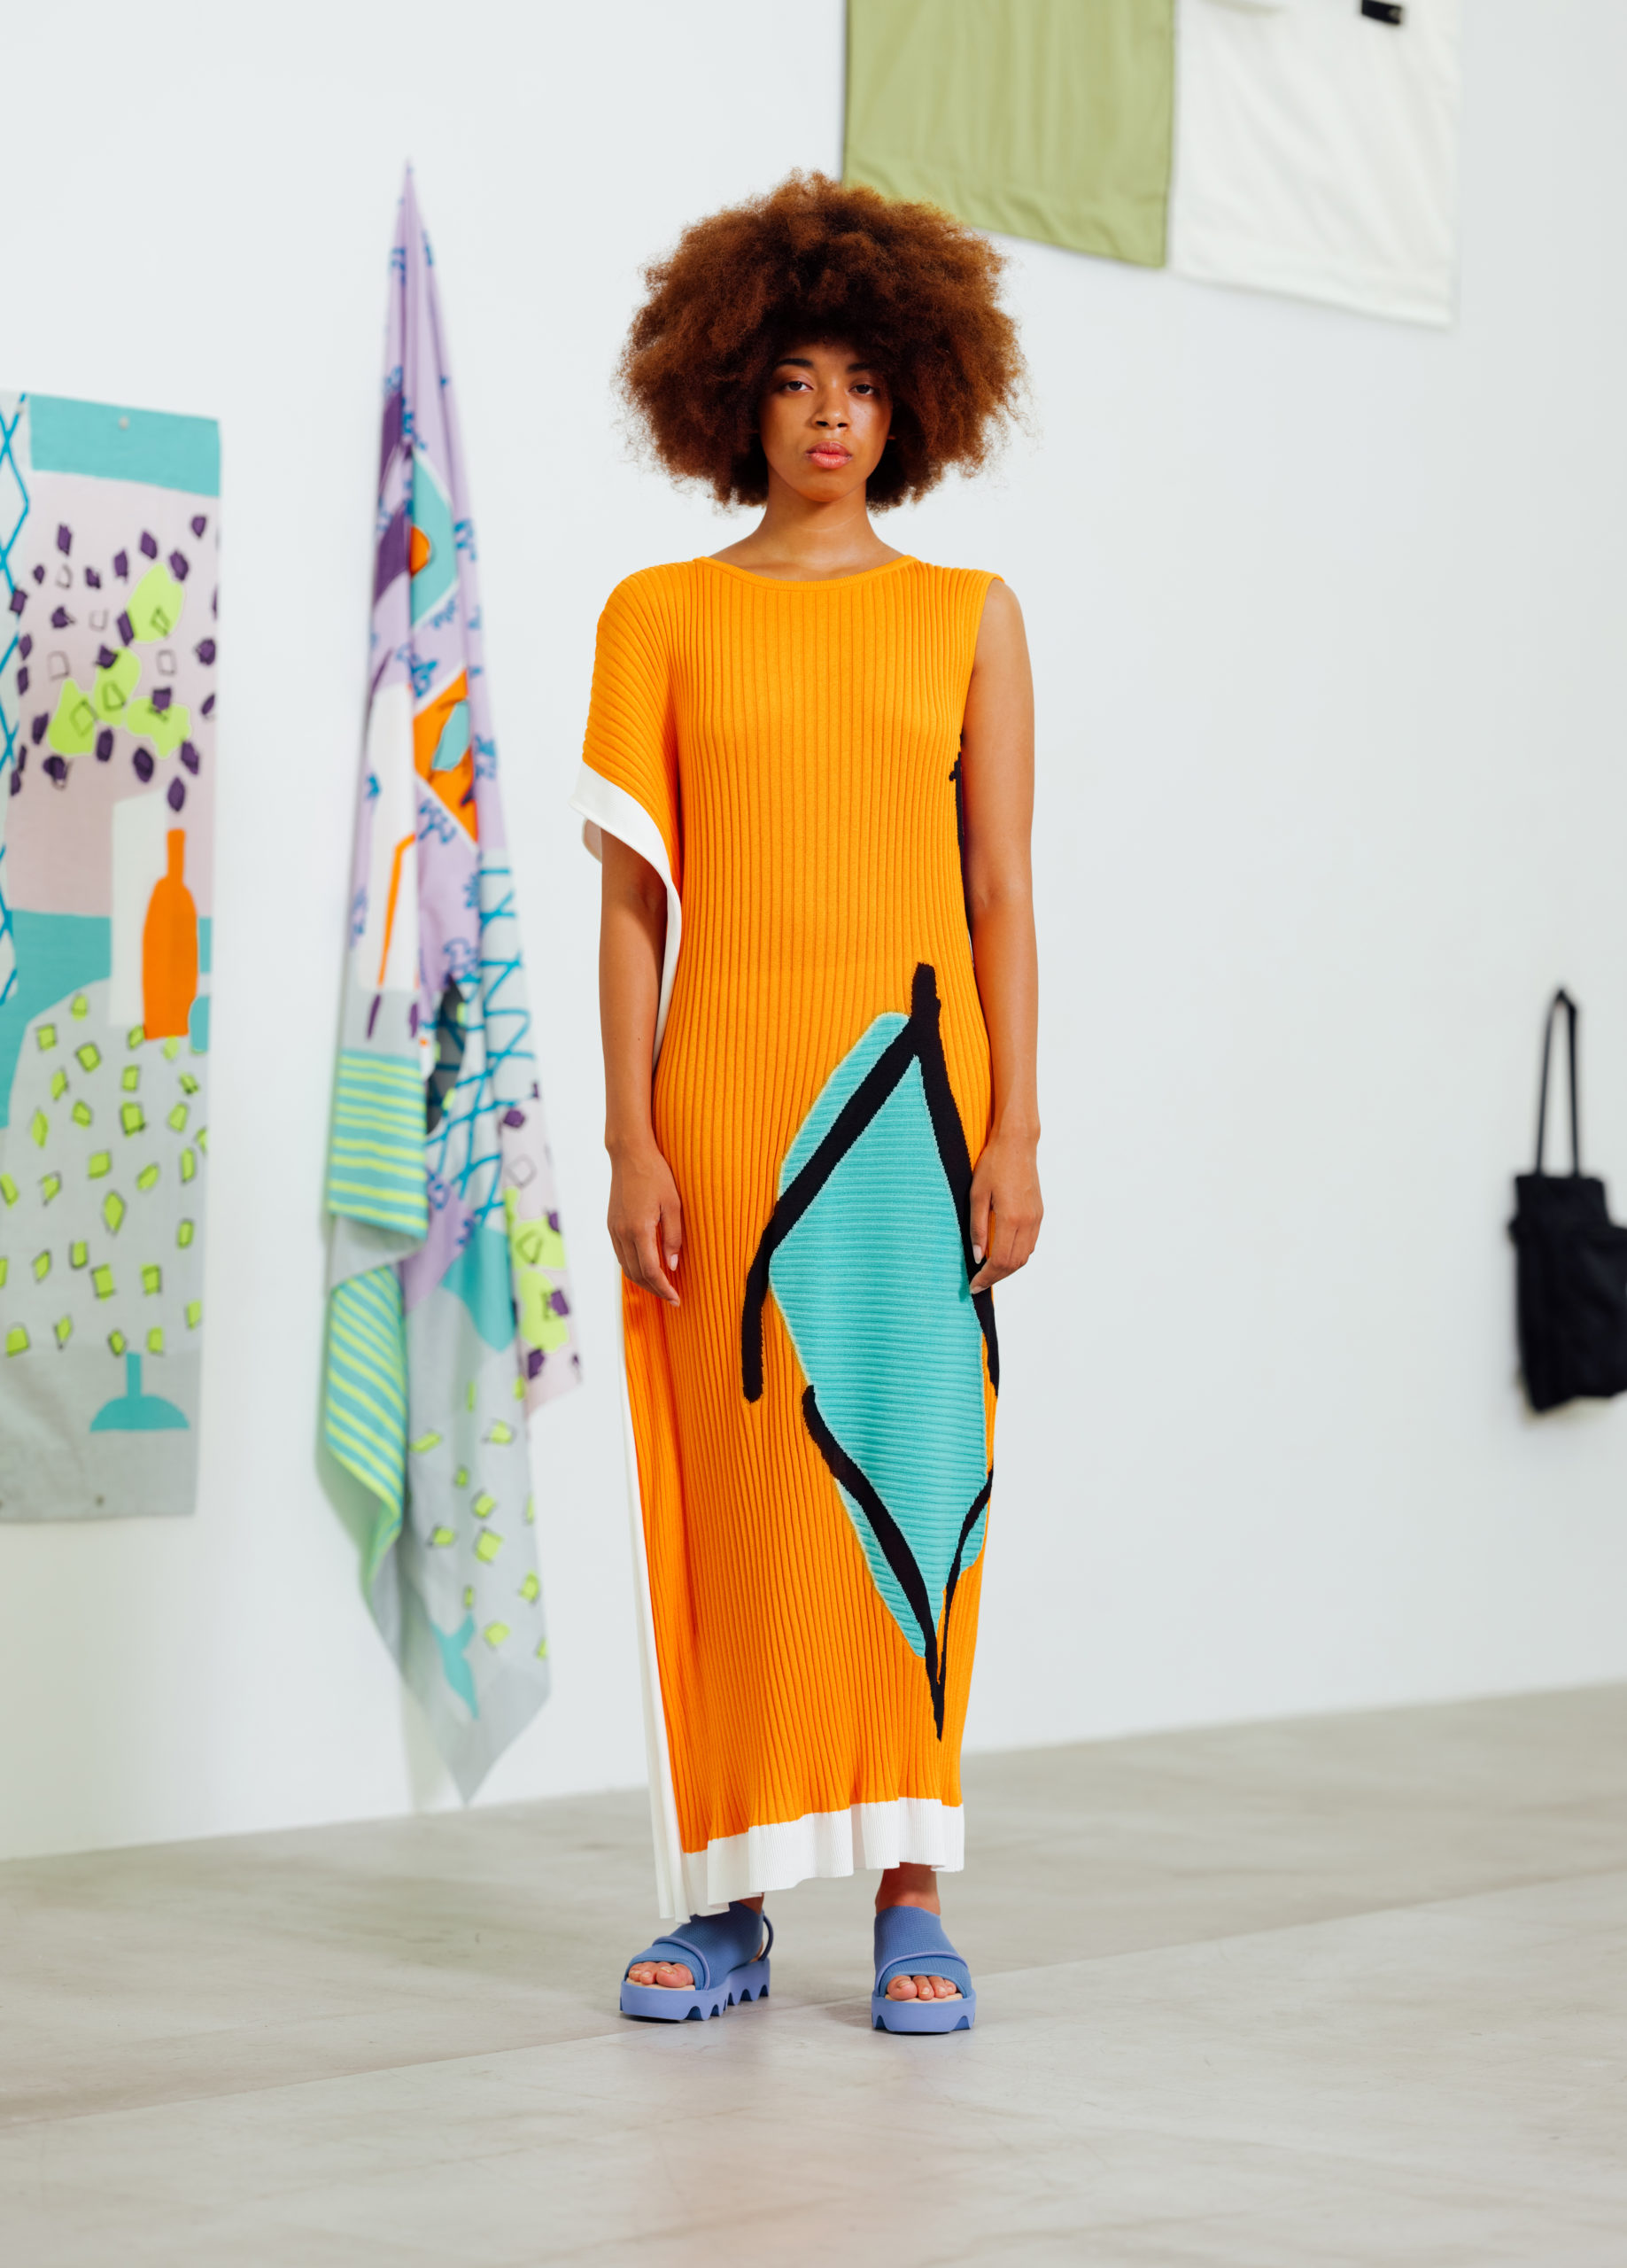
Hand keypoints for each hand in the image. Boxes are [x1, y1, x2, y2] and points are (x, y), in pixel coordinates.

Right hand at [608, 1142, 682, 1305]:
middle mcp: (622, 1234)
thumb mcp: (674, 1205)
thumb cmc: (656, 1175)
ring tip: (661, 1286)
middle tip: (672, 1297)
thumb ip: (673, 1238)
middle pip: (636, 1275)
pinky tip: (647, 1268)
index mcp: (639, 1230)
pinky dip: (634, 1267)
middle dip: (655, 1290)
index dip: (664, 1289)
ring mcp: (613, 1230)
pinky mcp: (611, 1225)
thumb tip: (672, 1266)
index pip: (651, 1271)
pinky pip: (621, 1255)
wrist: (629, 1154)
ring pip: (626, 1268)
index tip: (677, 1299)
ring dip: (643, 1281)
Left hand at [968, 1127, 1040, 1292]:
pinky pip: (1030, 1244)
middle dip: (995, 1278)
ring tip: (988, 1273)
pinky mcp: (1038, 1214)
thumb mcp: (977, 1195)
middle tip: (977, 1283)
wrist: (1017, 1144)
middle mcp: (1028, 1222)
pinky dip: (1016, 1256)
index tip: (973, 1285)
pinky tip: (1002, 1255)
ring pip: (1025, 1257)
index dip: (986, 1277)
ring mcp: (1036, 1218)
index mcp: (1011, 1218)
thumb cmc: (993, 1165)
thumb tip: (978, 1257)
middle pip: (1014, 1264)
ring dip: (1007, 1269)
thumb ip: (977, 1228)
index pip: (1000, 1261)